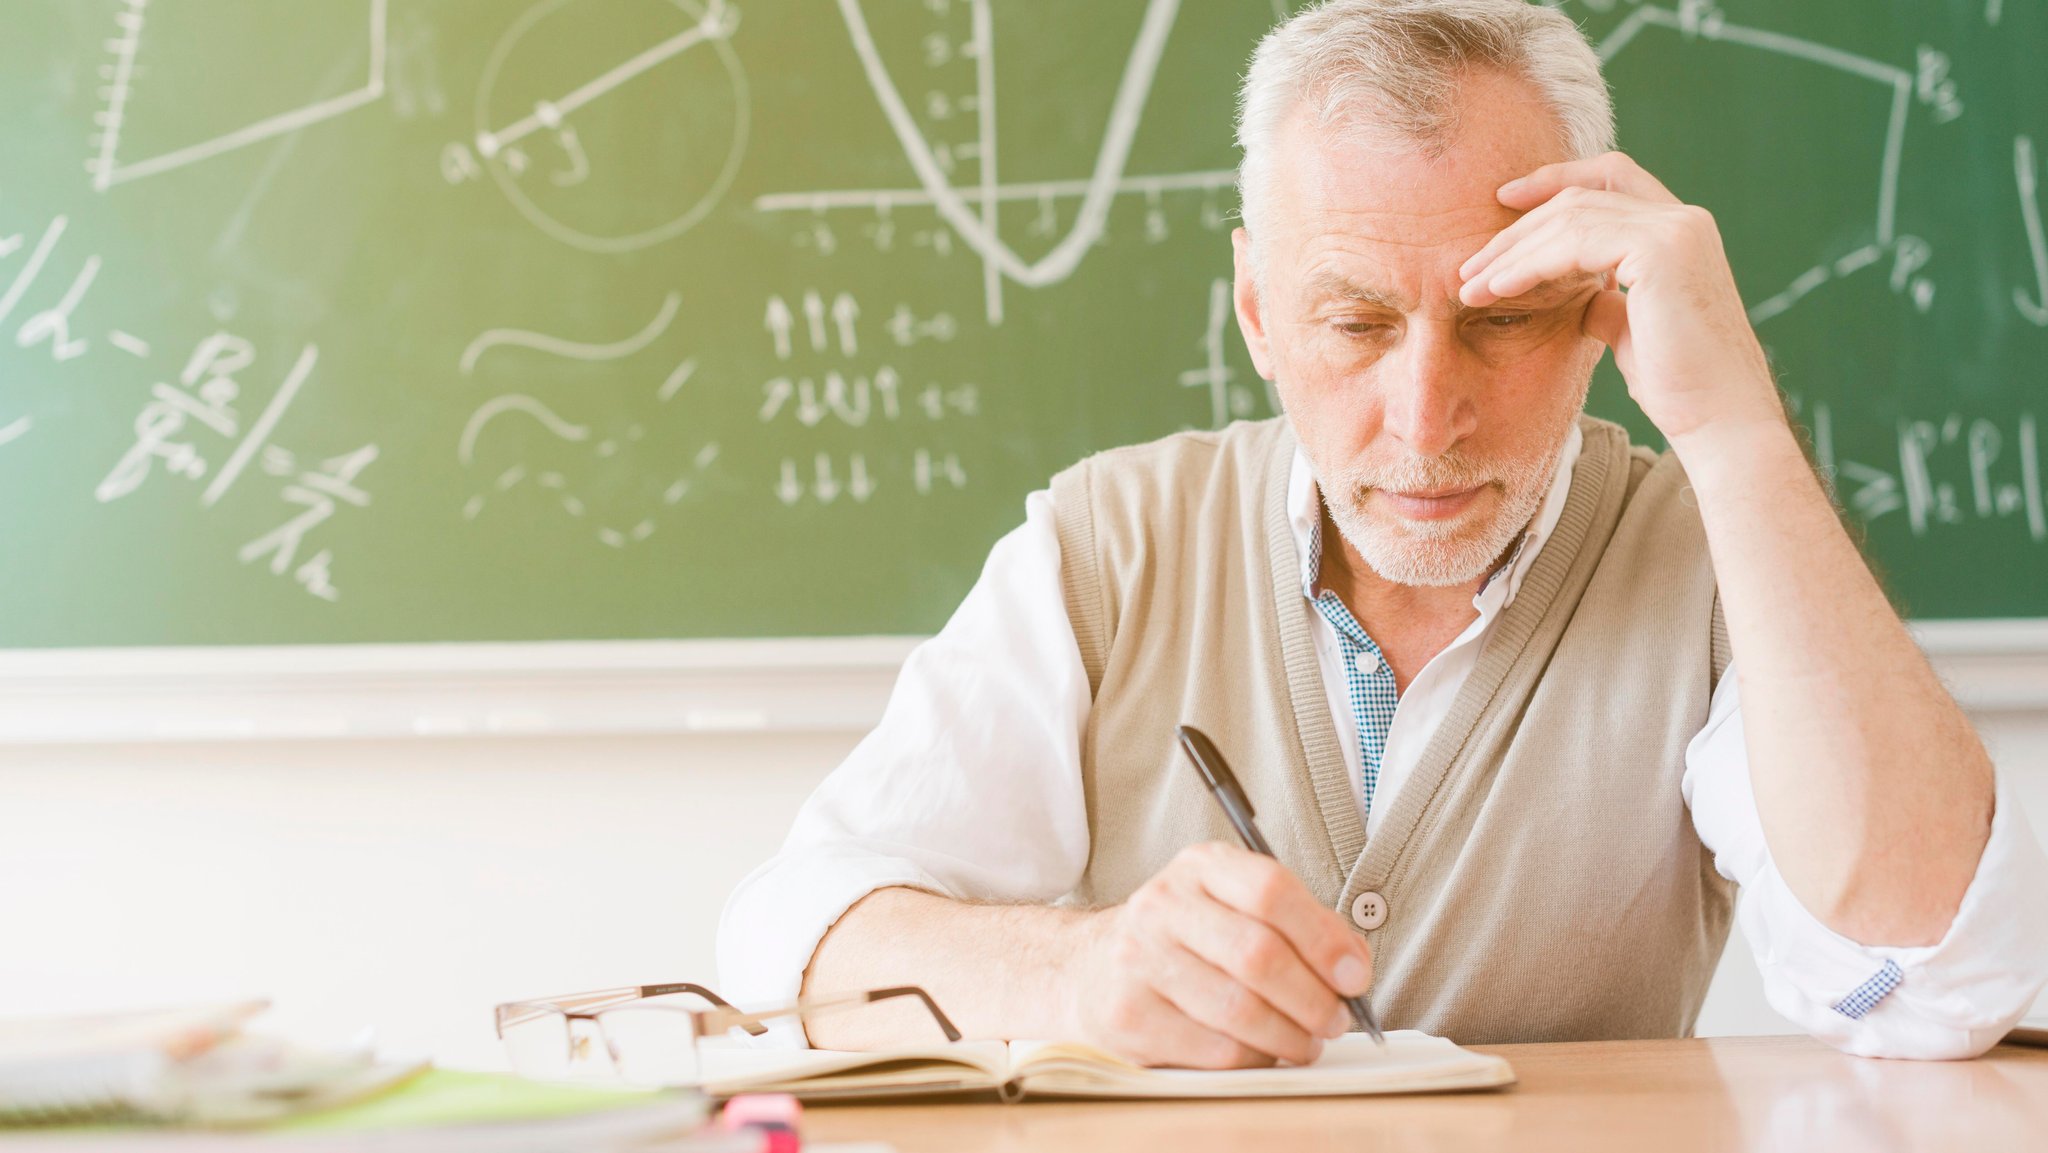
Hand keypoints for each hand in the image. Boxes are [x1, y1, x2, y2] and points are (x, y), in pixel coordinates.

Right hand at [1062, 842, 1372, 1068]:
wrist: (1091, 969)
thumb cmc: (1183, 940)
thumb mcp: (1233, 907)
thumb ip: (1298, 926)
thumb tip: (1352, 966)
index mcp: (1201, 867)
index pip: (1270, 889)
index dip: (1322, 936)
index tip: (1353, 975)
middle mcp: (1163, 904)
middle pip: (1258, 953)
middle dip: (1312, 998)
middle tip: (1334, 1020)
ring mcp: (1138, 959)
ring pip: (1239, 1009)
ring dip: (1289, 1036)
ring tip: (1305, 1042)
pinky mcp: (1129, 1015)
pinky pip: (1214, 1049)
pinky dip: (1253, 1058)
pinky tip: (1262, 1052)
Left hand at [1457, 151, 1783, 448]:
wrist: (1719, 420)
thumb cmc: (1679, 385)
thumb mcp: (1631, 331)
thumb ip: (1608, 300)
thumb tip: (1581, 297)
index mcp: (1679, 230)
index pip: (1609, 178)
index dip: (1555, 180)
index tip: (1504, 199)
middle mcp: (1683, 219)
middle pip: (1580, 197)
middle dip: (1518, 227)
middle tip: (1470, 263)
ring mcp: (1676, 230)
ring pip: (1570, 218)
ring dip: (1512, 251)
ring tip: (1470, 284)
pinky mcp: (1662, 251)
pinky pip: (1574, 243)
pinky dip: (1529, 264)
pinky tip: (1497, 289)